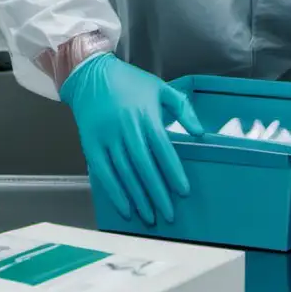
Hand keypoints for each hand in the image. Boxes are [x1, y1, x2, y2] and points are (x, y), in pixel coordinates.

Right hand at [60, 54, 203, 224]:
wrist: (91, 74)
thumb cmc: (130, 82)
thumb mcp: (160, 88)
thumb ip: (182, 108)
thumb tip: (199, 133)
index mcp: (146, 116)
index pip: (163, 150)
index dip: (173, 172)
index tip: (183, 191)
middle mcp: (127, 129)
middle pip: (145, 167)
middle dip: (157, 193)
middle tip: (169, 214)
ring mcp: (107, 138)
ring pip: (125, 174)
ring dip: (138, 198)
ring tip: (150, 217)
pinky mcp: (91, 145)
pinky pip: (103, 173)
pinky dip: (114, 192)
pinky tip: (126, 208)